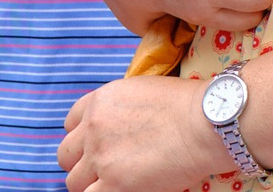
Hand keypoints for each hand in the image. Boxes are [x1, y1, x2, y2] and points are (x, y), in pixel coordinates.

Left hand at [59, 75, 231, 191]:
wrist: (206, 122)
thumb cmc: (187, 104)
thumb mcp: (143, 90)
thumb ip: (118, 108)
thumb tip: (116, 126)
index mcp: (99, 101)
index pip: (70, 123)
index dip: (83, 136)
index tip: (95, 145)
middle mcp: (93, 128)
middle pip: (66, 155)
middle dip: (81, 162)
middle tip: (102, 167)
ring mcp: (101, 157)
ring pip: (74, 182)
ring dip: (91, 183)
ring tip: (114, 182)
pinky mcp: (113, 184)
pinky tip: (121, 190)